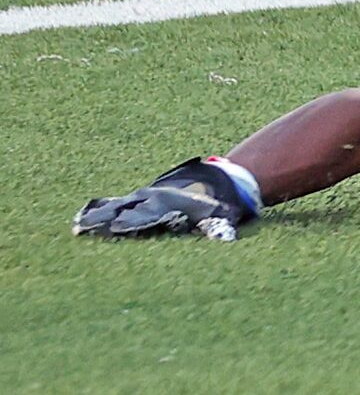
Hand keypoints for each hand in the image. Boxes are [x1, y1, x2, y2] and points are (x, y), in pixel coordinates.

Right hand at [75, 159, 258, 239]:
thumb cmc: (214, 205)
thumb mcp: (219, 215)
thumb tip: (224, 240)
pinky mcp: (136, 198)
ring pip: (114, 206)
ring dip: (96, 216)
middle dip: (106, 219)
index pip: (147, 214)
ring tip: (75, 227)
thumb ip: (218, 228)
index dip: (134, 221)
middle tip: (83, 228)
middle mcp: (151, 198)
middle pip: (124, 209)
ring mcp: (141, 196)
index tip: (118, 227)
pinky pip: (114, 202)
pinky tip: (79, 218)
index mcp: (168, 203)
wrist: (211, 179)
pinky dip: (98, 208)